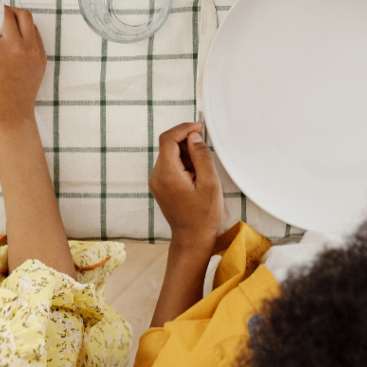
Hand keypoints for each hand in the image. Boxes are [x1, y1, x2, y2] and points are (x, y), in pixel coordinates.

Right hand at [0, 6, 45, 130]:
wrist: (8, 115)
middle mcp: (18, 47)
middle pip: (12, 13)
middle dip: (1, 9)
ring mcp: (33, 51)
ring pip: (27, 19)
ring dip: (16, 15)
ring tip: (6, 18)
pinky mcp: (42, 56)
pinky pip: (35, 33)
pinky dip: (26, 28)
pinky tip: (16, 32)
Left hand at [149, 122, 223, 250]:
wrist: (192, 239)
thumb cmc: (204, 215)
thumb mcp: (210, 183)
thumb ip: (201, 155)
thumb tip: (193, 136)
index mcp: (167, 174)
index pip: (168, 139)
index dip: (183, 128)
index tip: (199, 127)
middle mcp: (157, 176)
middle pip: (168, 145)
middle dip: (187, 143)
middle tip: (205, 155)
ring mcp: (157, 181)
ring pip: (170, 154)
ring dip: (187, 154)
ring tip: (202, 171)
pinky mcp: (160, 185)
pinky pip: (170, 164)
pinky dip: (183, 162)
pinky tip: (196, 176)